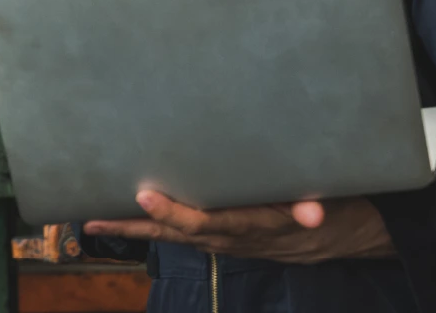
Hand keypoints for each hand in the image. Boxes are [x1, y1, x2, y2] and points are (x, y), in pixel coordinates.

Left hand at [82, 191, 394, 264]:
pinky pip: (181, 234)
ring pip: (172, 236)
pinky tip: (128, 216)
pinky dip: (153, 226)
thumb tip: (311, 212)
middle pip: (174, 234)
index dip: (173, 212)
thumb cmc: (332, 210)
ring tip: (93, 219)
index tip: (145, 194)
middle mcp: (232, 239)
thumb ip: (313, 207)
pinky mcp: (222, 237)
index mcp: (252, 227)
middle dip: (134, 226)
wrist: (341, 235)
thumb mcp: (326, 205)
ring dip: (134, 228)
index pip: (205, 222)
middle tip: (93, 218)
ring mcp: (224, 241)